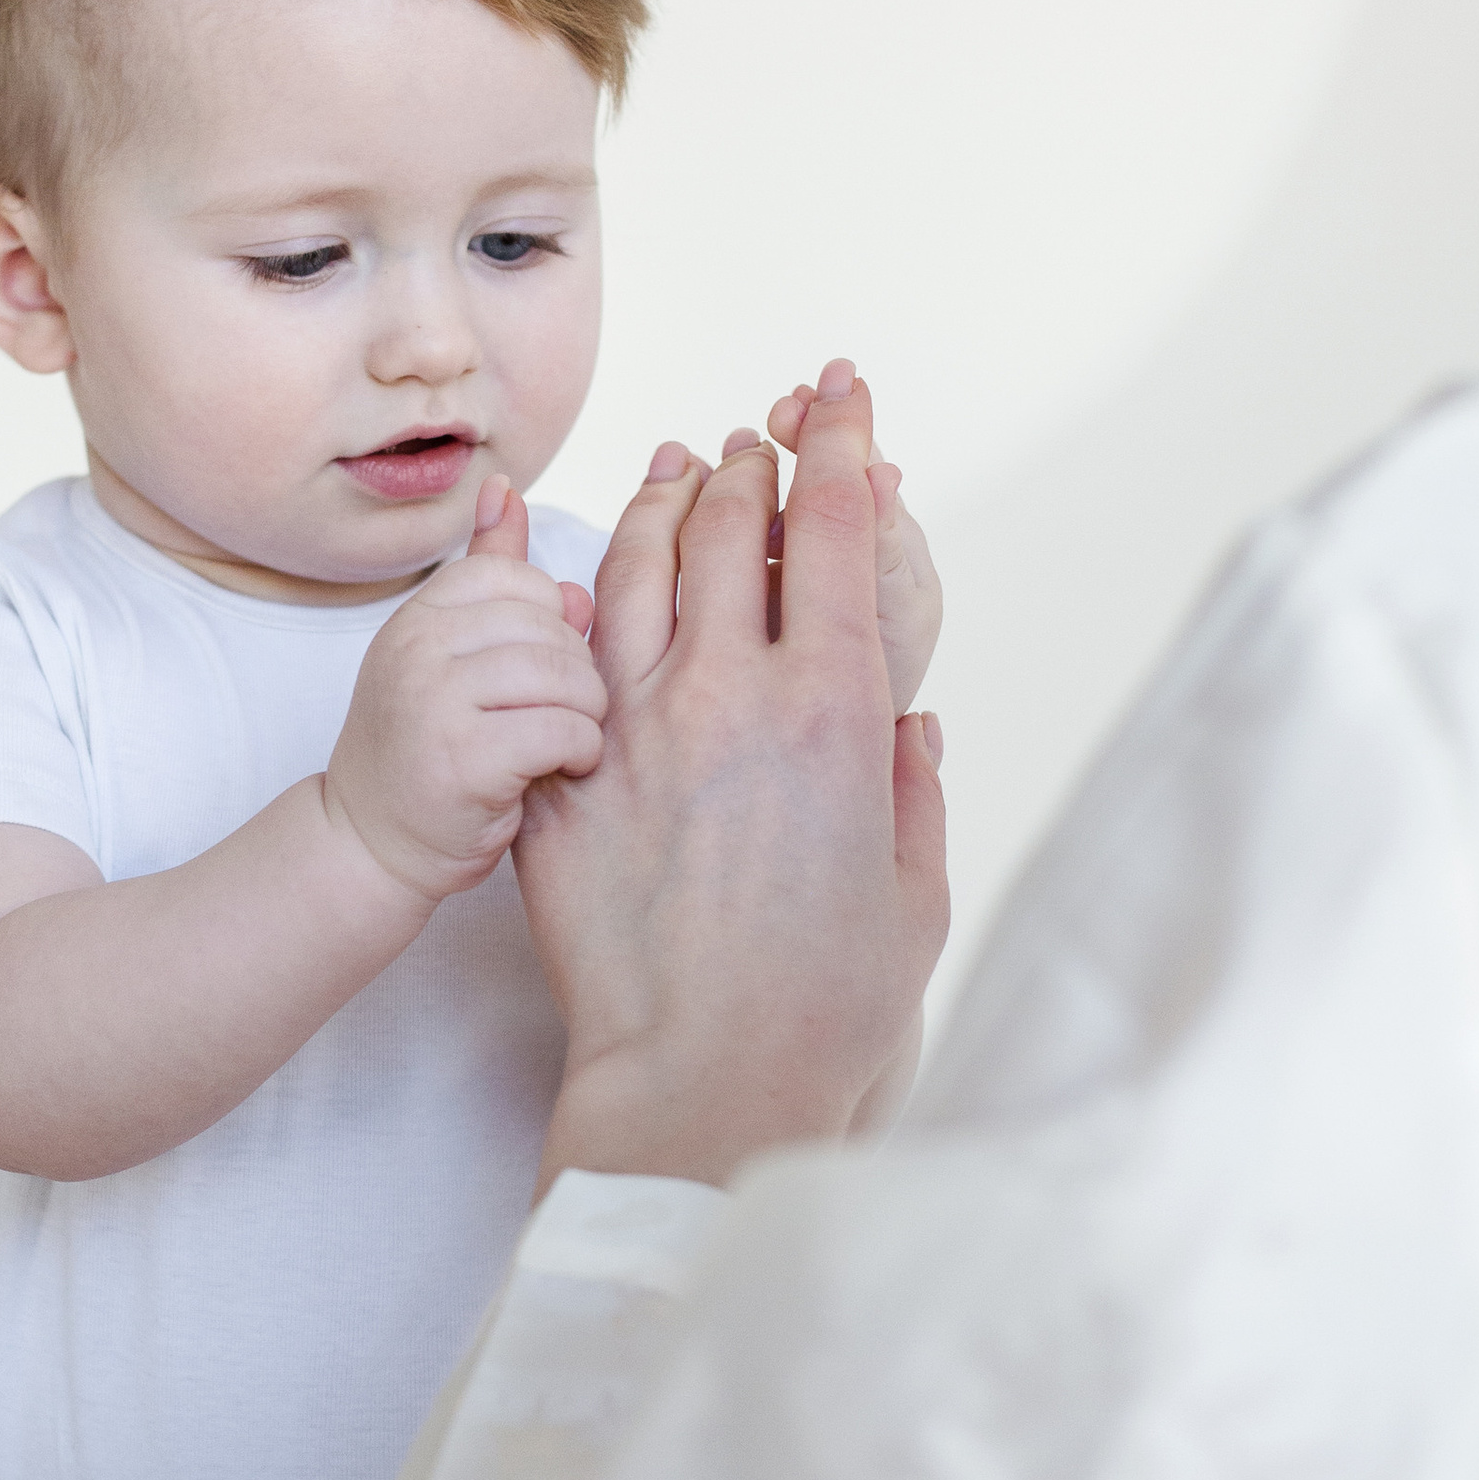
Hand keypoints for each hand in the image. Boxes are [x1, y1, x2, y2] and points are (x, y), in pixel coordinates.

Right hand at [323, 478, 605, 908]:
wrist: (370, 844)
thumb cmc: (424, 751)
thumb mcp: (445, 655)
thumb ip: (484, 578)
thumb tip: (506, 493)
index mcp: (417, 617)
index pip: (518, 579)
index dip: (551, 623)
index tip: (541, 667)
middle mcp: (416, 649)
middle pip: (550, 625)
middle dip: (579, 670)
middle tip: (567, 711)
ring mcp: (434, 701)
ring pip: (564, 674)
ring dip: (588, 713)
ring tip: (571, 738)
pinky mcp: (463, 759)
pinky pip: (562, 729)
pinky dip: (581, 751)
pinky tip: (567, 767)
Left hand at [515, 375, 947, 1186]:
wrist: (699, 1083)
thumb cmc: (826, 1008)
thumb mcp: (912, 891)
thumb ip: (912, 790)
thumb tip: (909, 724)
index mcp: (837, 711)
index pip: (837, 534)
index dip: (841, 446)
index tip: (842, 396)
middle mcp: (732, 695)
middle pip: (732, 528)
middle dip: (754, 458)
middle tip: (764, 427)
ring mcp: (636, 727)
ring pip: (638, 566)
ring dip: (664, 499)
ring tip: (682, 462)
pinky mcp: (567, 773)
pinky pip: (565, 647)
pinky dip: (583, 581)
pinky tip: (590, 556)